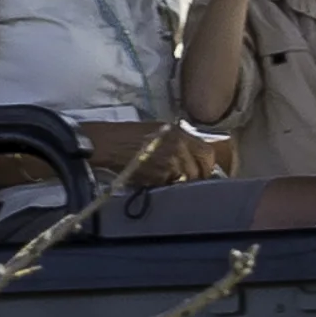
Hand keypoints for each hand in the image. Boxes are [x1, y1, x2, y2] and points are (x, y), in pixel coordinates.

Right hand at [105, 118, 227, 185]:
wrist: (108, 144)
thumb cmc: (127, 136)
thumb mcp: (158, 131)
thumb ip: (178, 142)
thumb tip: (191, 158)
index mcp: (179, 133)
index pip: (207, 153)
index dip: (207, 166)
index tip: (203, 172)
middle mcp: (178, 146)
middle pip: (199, 170)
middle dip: (195, 178)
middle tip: (185, 180)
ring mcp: (170, 161)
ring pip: (185, 180)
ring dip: (177, 183)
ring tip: (162, 179)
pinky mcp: (159, 175)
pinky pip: (168, 185)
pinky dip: (162, 186)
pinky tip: (151, 179)